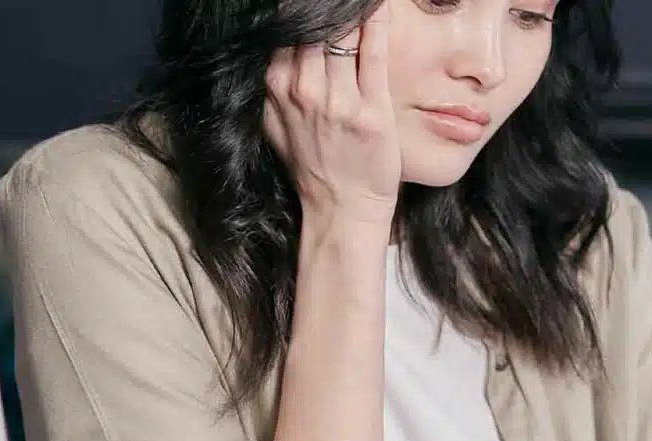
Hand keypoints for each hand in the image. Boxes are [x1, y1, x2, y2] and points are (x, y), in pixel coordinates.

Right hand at [264, 2, 399, 226]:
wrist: (341, 208)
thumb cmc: (312, 164)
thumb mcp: (274, 121)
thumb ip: (273, 82)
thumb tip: (272, 43)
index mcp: (276, 87)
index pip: (284, 29)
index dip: (297, 12)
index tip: (310, 5)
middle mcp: (303, 90)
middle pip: (312, 25)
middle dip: (323, 6)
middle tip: (337, 0)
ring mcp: (338, 101)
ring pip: (342, 33)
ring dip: (350, 10)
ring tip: (357, 1)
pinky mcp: (372, 110)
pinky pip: (373, 54)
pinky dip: (377, 25)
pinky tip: (379, 7)